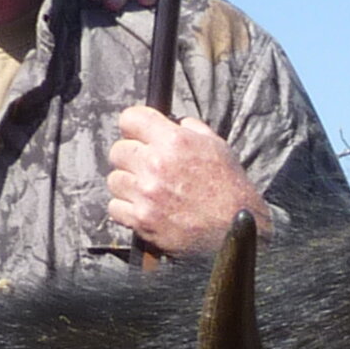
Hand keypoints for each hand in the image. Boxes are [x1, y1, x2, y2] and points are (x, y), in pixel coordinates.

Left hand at [108, 103, 264, 254]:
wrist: (235, 229)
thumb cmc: (229, 189)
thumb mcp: (217, 147)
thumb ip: (191, 129)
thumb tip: (174, 122)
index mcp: (174, 141)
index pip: (130, 119)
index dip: (133, 126)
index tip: (137, 134)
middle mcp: (156, 164)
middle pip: (118, 151)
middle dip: (130, 157)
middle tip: (144, 166)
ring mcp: (146, 194)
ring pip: (114, 180)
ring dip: (127, 184)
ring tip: (146, 190)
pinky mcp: (141, 220)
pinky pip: (114, 207)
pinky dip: (125, 209)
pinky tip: (143, 208)